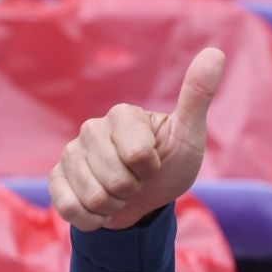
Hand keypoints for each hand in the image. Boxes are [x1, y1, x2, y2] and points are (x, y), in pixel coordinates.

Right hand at [49, 47, 224, 231]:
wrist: (146, 200)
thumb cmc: (170, 164)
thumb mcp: (189, 135)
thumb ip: (197, 96)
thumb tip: (216, 52)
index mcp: (122, 115)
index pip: (137, 155)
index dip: (150, 169)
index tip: (154, 163)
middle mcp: (90, 128)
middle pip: (114, 180)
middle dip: (133, 191)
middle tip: (137, 182)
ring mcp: (70, 153)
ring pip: (92, 196)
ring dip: (113, 206)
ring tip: (120, 193)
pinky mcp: (55, 179)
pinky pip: (68, 208)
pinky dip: (91, 219)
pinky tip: (99, 208)